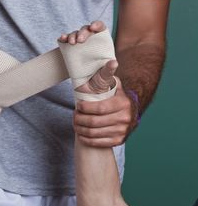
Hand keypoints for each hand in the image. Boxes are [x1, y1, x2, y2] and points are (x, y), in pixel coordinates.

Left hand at [59, 21, 132, 146]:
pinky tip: (82, 134)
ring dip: (81, 130)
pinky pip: (99, 143)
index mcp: (122, 104)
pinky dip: (87, 139)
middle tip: (74, 116)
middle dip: (80, 119)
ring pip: (95, 134)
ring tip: (76, 124)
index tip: (78, 105)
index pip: (99, 109)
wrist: (130, 110)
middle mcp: (124, 119)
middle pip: (94, 123)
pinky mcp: (119, 140)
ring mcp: (122, 131)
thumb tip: (112, 61)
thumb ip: (108, 73)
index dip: (85, 108)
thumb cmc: (116, 94)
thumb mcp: (113, 82)